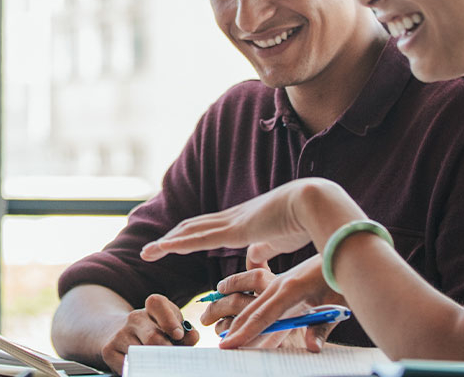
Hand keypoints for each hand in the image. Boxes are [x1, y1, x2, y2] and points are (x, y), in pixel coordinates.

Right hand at [99, 294, 198, 372]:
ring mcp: (120, 334)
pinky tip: (145, 367)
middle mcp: (134, 318)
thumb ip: (185, 333)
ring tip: (161, 364)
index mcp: (152, 307)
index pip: (157, 304)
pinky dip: (140, 369)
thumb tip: (193, 336)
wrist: (116, 332)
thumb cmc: (153, 331)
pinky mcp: (109, 351)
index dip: (169, 320)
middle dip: (167, 351)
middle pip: (153, 337)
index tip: (178, 335)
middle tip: (174, 360)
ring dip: (155, 363)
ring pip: (141, 354)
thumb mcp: (170, 327)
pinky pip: (129, 366)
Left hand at [140, 178, 351, 263]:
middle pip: (193, 227)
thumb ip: (264, 249)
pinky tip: (163, 248)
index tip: (172, 244)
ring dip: (167, 242)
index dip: (189, 235)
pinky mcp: (235, 230)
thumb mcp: (279, 240)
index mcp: (243, 221)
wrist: (316, 203)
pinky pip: (199, 238)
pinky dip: (178, 243)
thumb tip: (252, 260)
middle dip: (171, 238)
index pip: (209, 228)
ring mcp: (232, 222)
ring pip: (190, 232)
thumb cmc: (305, 221)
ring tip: (147, 252)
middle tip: (151, 249)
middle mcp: (233, 218)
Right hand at [203, 258, 341, 351]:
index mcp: (291, 290)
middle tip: (216, 341)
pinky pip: (259, 292)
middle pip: (250, 308)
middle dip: (231, 325)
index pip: (262, 317)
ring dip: (232, 311)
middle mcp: (280, 284)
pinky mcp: (284, 279)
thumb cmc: (342, 279)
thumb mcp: (337, 305)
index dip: (244, 333)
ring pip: (251, 299)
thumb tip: (311, 348)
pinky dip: (244, 300)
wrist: (346, 250)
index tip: (227, 345)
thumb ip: (321, 328)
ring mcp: (280, 280)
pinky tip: (235, 303)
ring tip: (215, 322)